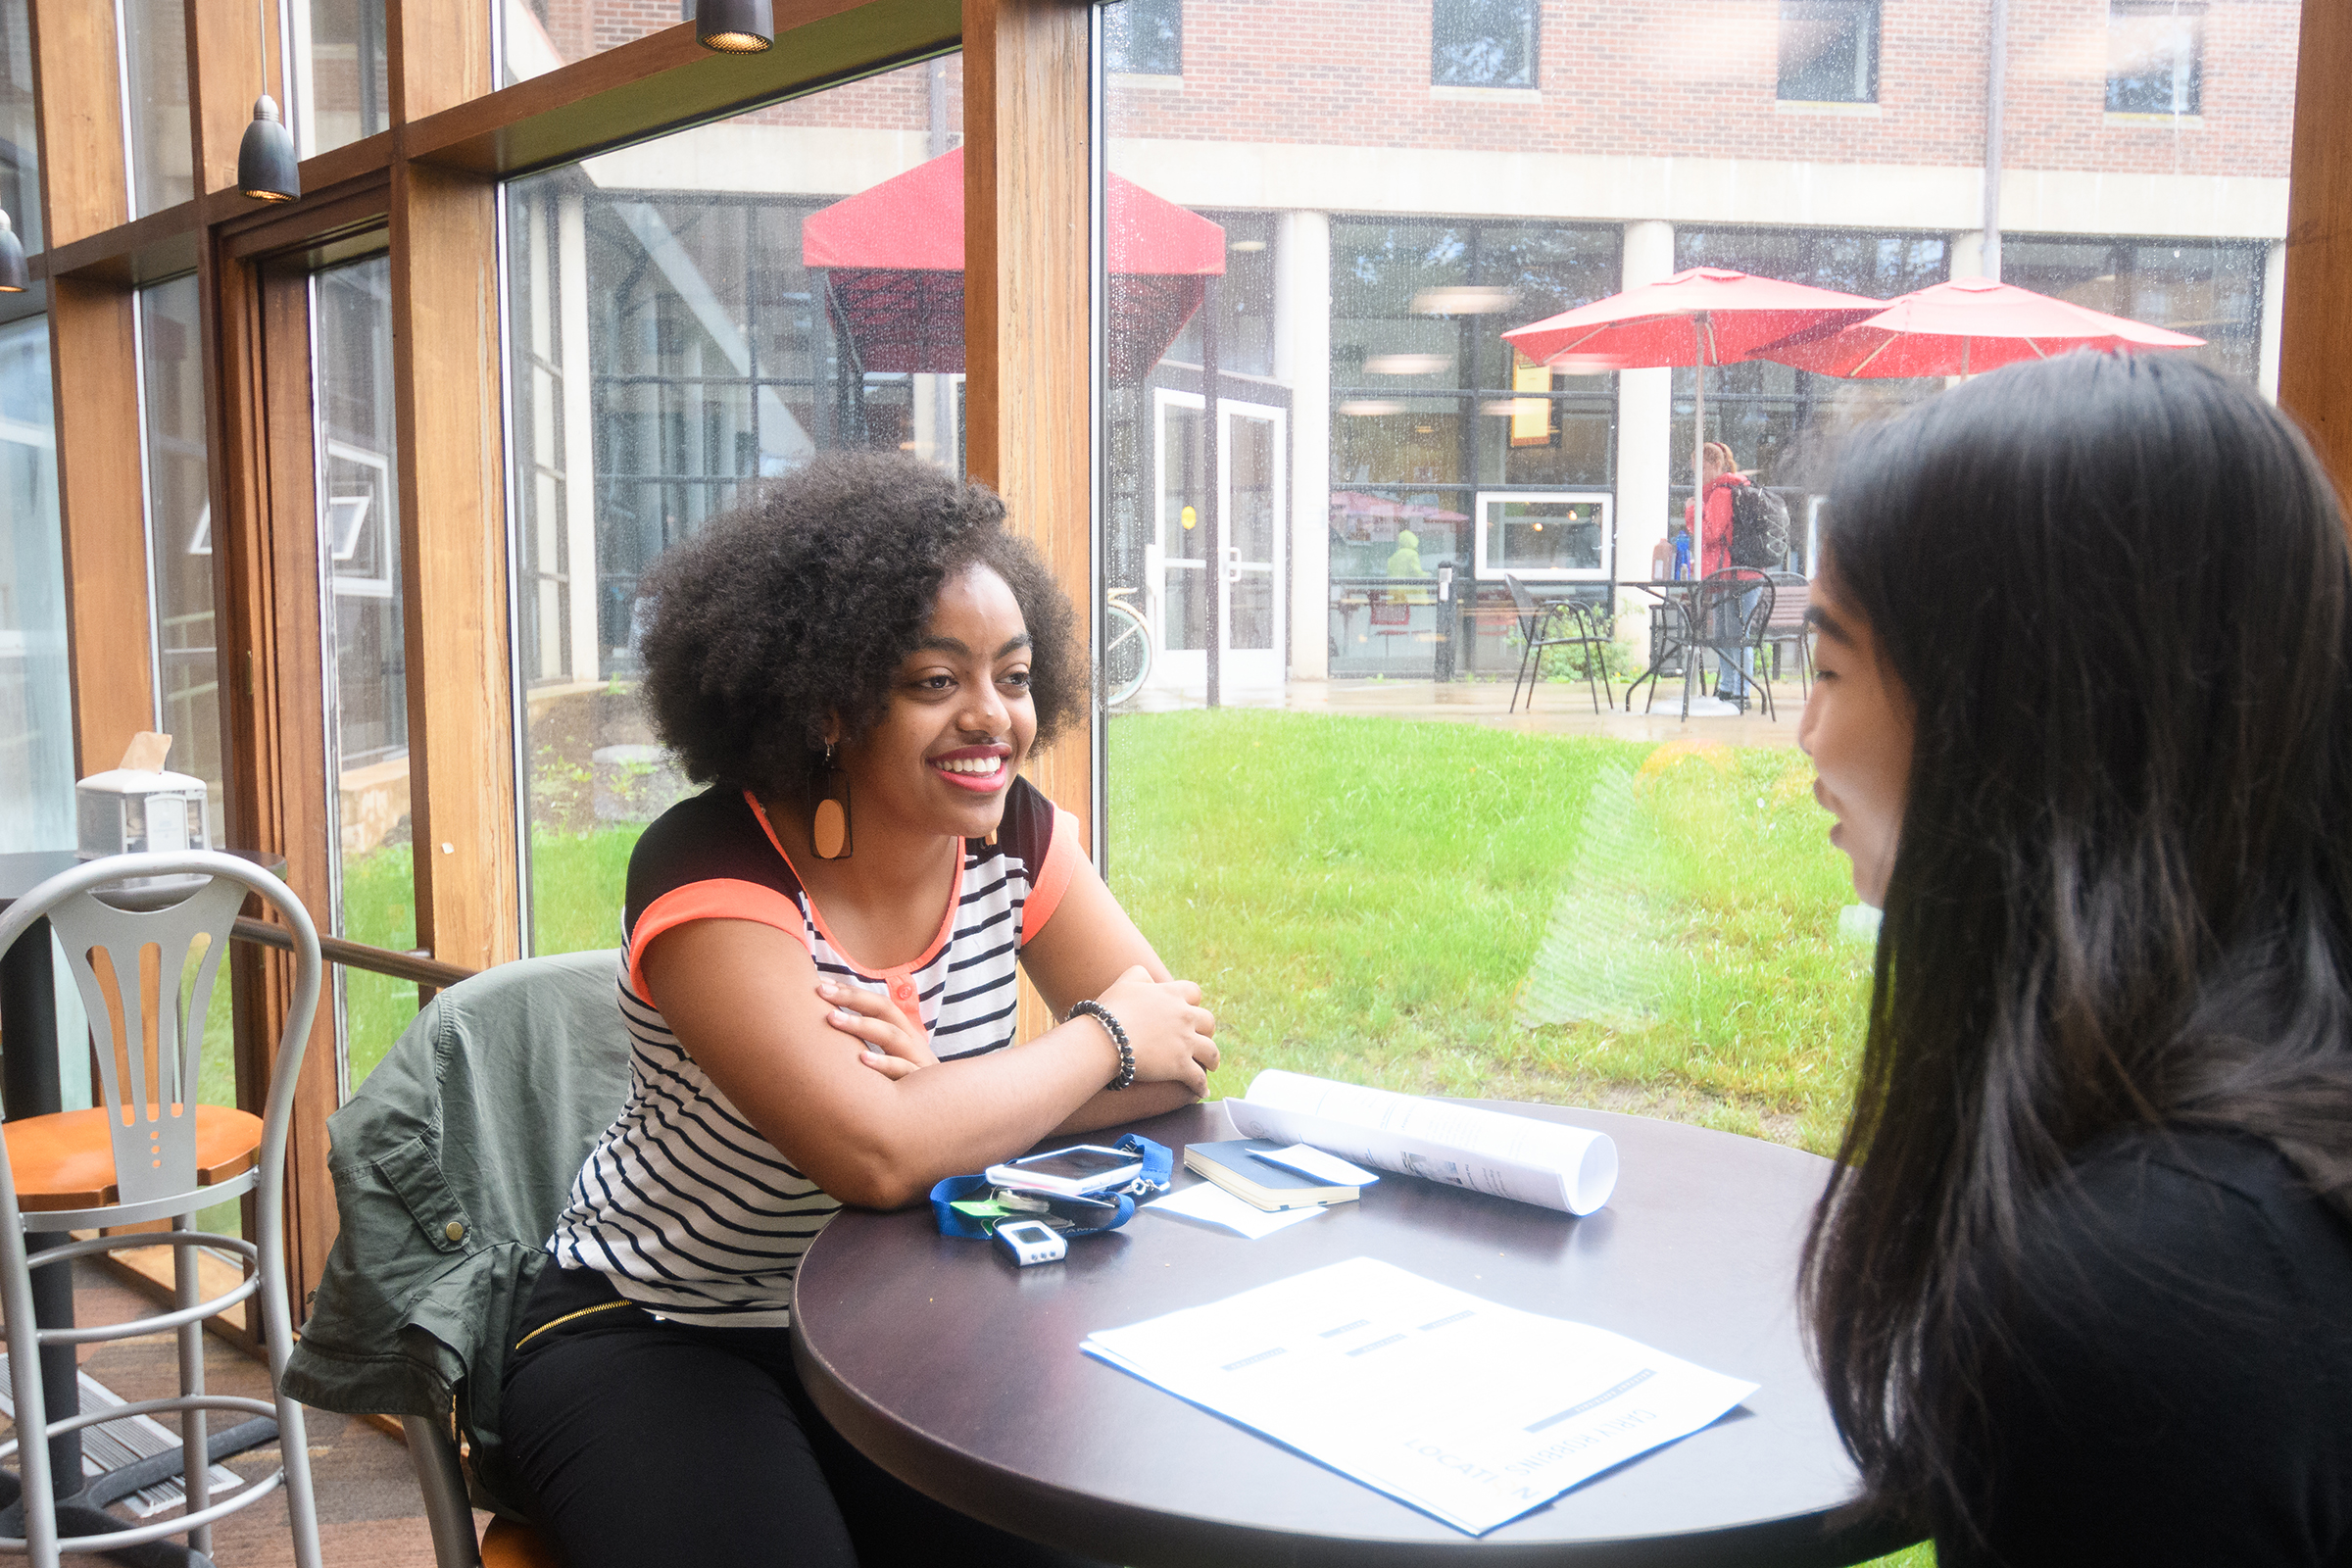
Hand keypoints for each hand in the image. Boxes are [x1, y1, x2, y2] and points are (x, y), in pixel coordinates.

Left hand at [819, 980, 941, 1081]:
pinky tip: (862, 1059)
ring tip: (832, 1018)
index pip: (878, 1005)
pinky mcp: (920, 1086)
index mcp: (904, 1034)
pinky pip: (903, 1070)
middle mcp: (911, 1043)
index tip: (823, 985)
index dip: (852, 993)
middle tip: (820, 991)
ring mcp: (917, 1061)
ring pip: (892, 1036)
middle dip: (852, 998)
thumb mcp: (896, 1063)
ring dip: (861, 1025)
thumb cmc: (910, 1089)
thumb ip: (872, 1047)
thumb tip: (834, 1030)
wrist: (949, 1118)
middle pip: (885, 1010)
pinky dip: (884, 1064)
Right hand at [1091, 966, 1217, 1094]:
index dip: (1192, 1001)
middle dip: (1207, 1030)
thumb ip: (1140, 974)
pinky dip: (1202, 1086)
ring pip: (1211, 1051)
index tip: (1189, 1008)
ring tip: (1212, 1066)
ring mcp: (1185, 1042)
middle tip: (1203, 1037)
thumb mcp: (1125, 982)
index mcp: (1172, 994)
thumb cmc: (1112, 1010)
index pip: (1194, 992)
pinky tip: (1203, 1092)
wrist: (1107, 1038)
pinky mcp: (1181, 1066)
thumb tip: (1150, 978)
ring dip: (1213, 1059)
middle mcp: (1185, 1016)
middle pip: (1208, 1021)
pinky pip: (1198, 1078)